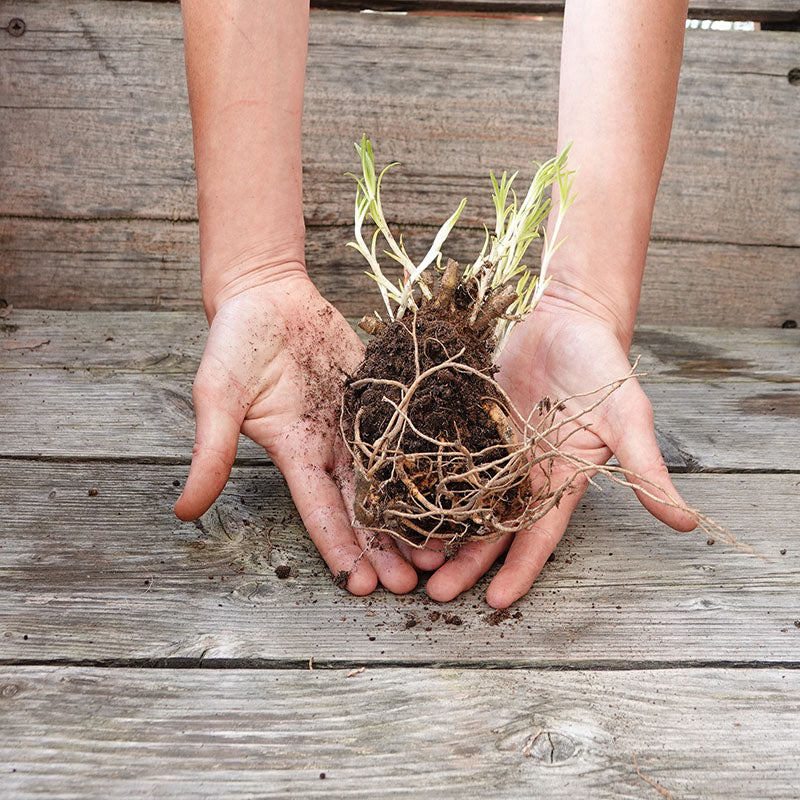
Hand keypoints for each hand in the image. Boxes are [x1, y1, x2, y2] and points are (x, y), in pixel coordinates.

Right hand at [174, 274, 417, 595]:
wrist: (270, 294)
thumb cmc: (235, 342)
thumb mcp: (217, 397)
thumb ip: (212, 452)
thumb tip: (184, 512)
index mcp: (295, 453)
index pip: (320, 512)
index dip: (341, 549)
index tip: (362, 587)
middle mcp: (331, 446)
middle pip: (363, 506)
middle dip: (384, 547)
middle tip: (415, 584)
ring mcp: (359, 422)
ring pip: (391, 477)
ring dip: (413, 514)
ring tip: (443, 551)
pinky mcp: (382, 394)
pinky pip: (409, 430)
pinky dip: (430, 458)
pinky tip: (456, 482)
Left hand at [414, 290, 696, 606]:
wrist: (566, 316)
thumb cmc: (602, 365)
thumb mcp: (628, 415)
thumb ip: (646, 468)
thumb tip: (687, 524)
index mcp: (560, 481)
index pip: (539, 536)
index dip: (520, 569)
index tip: (496, 602)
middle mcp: (522, 474)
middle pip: (491, 528)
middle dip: (465, 562)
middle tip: (432, 591)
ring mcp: (491, 450)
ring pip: (461, 501)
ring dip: (439, 531)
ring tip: (408, 558)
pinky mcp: (467, 423)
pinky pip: (442, 459)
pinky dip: (423, 482)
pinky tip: (397, 500)